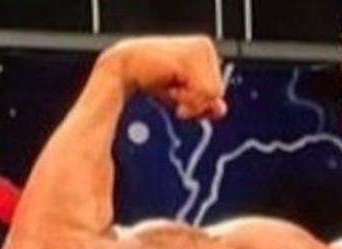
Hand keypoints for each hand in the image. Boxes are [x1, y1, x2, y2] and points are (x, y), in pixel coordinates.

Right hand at [99, 35, 227, 120]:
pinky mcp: (191, 57)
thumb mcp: (181, 96)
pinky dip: (187, 96)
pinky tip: (169, 83)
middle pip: (218, 91)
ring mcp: (199, 50)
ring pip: (213, 93)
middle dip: (194, 100)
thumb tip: (220, 108)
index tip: (177, 93)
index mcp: (203, 52)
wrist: (121, 72)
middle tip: (172, 88)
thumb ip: (202, 104)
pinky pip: (206, 92)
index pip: (217, 89)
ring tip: (170, 84)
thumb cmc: (150, 81)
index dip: (197, 100)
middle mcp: (203, 47)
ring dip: (189, 99)